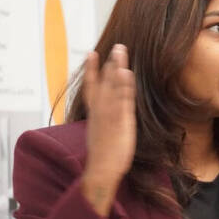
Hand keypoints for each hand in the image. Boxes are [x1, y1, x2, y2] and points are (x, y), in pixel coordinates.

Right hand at [81, 44, 135, 215]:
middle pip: (102, 83)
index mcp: (95, 115)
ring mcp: (108, 116)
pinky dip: (123, 87)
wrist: (100, 172)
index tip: (91, 54)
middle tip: (116, 46)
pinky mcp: (118, 123)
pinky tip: (127, 74)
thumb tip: (104, 113)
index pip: (91, 88)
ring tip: (120, 51)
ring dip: (116, 68)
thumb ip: (102, 120)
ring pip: (111, 88)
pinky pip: (121, 101)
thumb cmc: (102, 157)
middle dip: (108, 64)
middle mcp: (100, 112)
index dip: (91, 71)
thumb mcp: (100, 134)